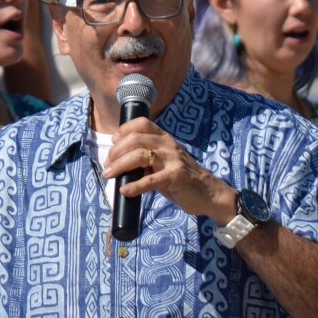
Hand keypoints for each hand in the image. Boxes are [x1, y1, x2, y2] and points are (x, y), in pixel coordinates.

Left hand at [102, 117, 235, 223]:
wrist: (209, 193)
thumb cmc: (182, 178)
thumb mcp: (165, 162)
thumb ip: (147, 159)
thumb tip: (119, 163)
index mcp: (165, 138)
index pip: (142, 124)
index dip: (124, 131)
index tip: (113, 143)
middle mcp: (168, 145)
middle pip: (135, 139)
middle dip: (116, 152)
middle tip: (107, 166)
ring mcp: (173, 160)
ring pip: (140, 156)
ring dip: (120, 166)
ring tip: (109, 175)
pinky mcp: (176, 177)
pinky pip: (151, 180)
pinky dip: (135, 186)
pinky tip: (125, 191)